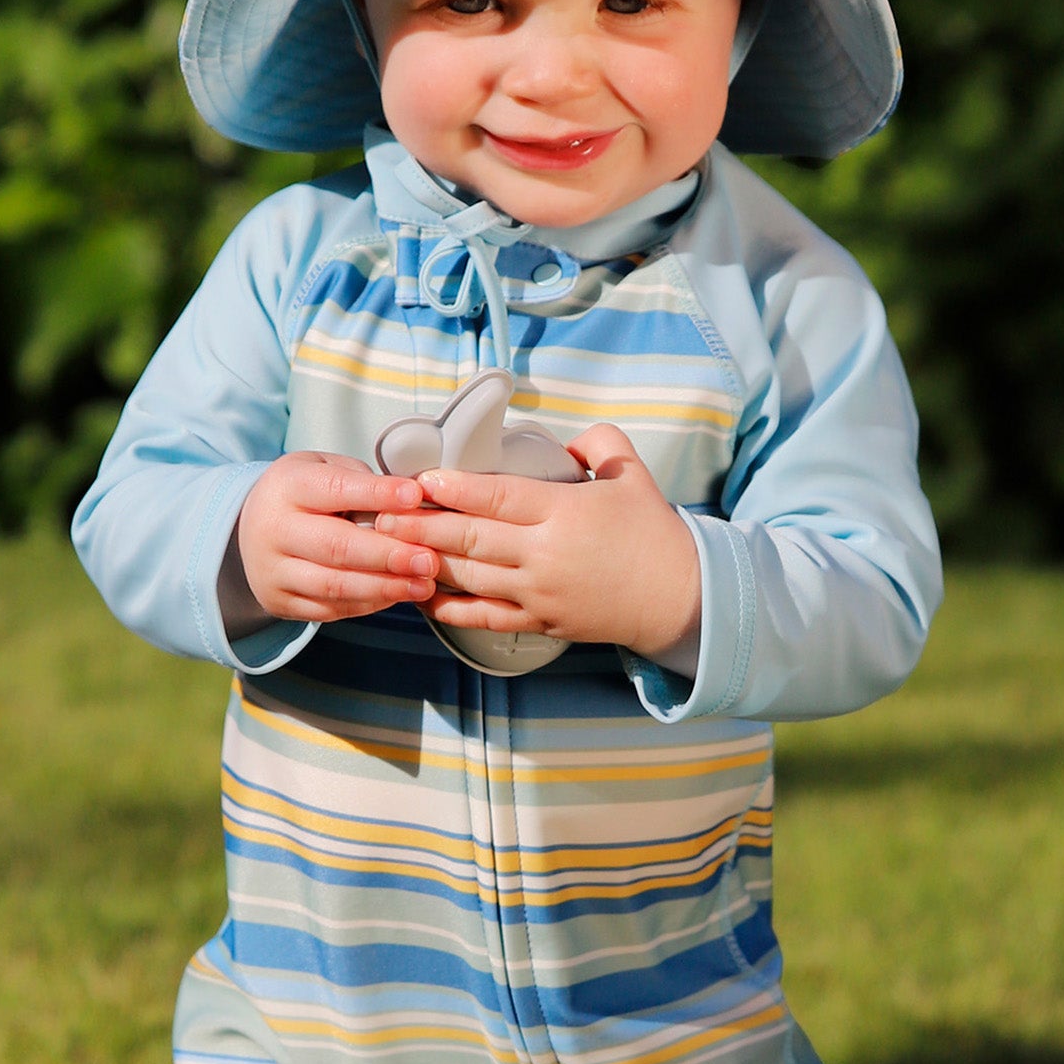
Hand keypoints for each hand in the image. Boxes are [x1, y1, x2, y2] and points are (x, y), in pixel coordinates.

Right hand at [234, 453, 437, 624]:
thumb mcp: (324, 470)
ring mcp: (273, 570)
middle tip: (428, 559)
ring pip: (334, 585)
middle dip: (388, 555)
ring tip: (422, 585)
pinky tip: (396, 596)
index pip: (335, 489)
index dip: (377, 494)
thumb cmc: (302, 496)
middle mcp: (274, 529)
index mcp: (288, 485)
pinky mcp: (280, 601)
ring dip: (384, 587)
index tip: (415, 496)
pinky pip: (330, 609)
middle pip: (336, 546)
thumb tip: (412, 502)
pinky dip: (368, 603)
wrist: (251, 529)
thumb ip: (362, 483)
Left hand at [374, 424, 701, 664]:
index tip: (422, 481)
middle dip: (422, 527)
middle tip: (383, 517)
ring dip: (427, 563)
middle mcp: (546, 555)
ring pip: (471, 577)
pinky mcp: (540, 621)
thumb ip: (597, 444)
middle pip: (471, 539)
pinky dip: (452, 607)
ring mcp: (539, 593)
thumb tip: (563, 441)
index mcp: (565, 513)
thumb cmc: (655, 533)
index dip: (455, 489)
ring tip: (390, 550)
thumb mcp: (632, 474)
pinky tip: (423, 595)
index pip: (499, 498)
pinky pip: (486, 616)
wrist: (680, 599)